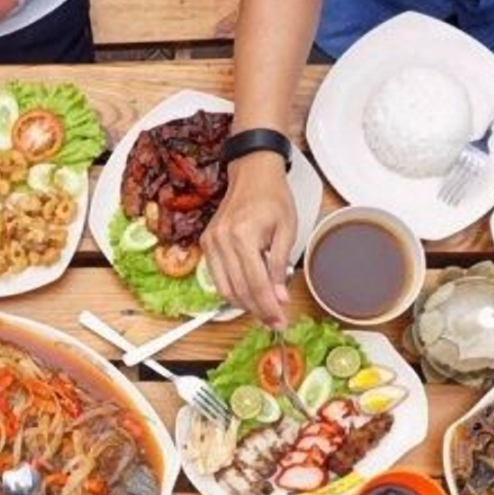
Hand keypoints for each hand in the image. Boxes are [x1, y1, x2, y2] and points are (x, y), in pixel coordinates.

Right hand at [201, 154, 295, 328]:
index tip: (279, 321)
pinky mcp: (206, 243)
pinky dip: (232, 290)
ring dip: (243, 305)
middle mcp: (221, 240)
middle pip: (238, 290)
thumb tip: (279, 297)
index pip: (255, 284)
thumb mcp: (286, 230)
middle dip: (257, 311)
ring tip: (262, 311)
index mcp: (242, 235)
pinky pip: (216, 277)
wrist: (252, 172)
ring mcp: (210, 242)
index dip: (268, 307)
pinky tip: (247, 295)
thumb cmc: (272, 196)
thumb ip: (280, 266)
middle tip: (273, 321)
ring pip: (224, 288)